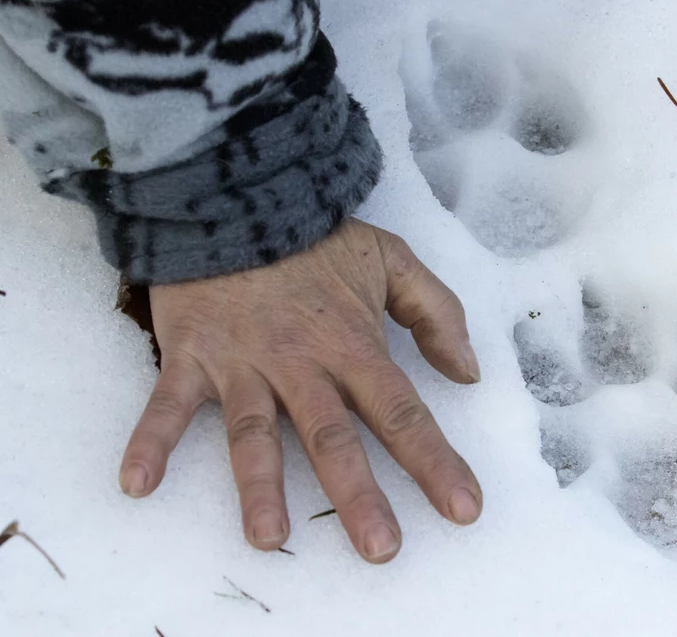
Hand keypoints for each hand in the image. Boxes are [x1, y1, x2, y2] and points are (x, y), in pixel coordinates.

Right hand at [117, 219, 482, 562]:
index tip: (463, 509)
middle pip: (334, 437)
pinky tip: (137, 483)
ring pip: (253, 433)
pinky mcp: (192, 355)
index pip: (402, 413)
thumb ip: (437, 313)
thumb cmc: (319, 237)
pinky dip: (150, 440)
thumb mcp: (393, 260)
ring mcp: (243, 363)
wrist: (240, 195)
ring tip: (269, 538)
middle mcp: (302, 363)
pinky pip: (167, 403)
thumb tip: (470, 373)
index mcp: (355, 345)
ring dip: (259, 486)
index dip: (435, 461)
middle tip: (380, 550)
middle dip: (358, 495)